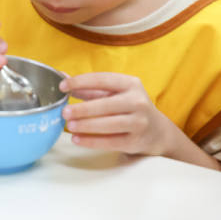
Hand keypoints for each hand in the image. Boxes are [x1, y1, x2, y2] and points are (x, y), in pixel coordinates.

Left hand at [60, 73, 174, 155]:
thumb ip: (89, 87)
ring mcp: (140, 122)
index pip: (102, 79)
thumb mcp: (114, 93)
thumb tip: (62, 77)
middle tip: (64, 112)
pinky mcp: (137, 141)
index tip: (62, 86)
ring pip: (110, 124)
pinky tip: (77, 139)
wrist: (158, 131)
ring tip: (69, 126)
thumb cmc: (128, 107)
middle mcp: (138, 101)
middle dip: (83, 108)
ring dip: (87, 125)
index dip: (81, 81)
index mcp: (130, 83)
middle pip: (107, 104)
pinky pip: (112, 142)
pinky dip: (92, 142)